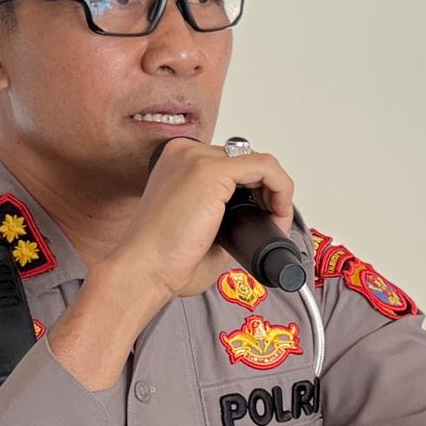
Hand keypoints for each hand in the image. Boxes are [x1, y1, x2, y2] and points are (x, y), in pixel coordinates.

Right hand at [110, 137, 295, 299]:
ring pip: (259, 162)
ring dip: (277, 192)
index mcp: (177, 163)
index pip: (231, 164)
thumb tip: (256, 220)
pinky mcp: (211, 170)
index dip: (255, 191)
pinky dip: (282, 191)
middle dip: (267, 192)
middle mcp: (184, 153)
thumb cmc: (163, 261)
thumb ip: (226, 218)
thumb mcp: (201, 231)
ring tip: (275, 224)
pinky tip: (277, 217)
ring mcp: (197, 158)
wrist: (143, 272)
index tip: (262, 218)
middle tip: (271, 223)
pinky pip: (266, 167)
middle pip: (246, 161)